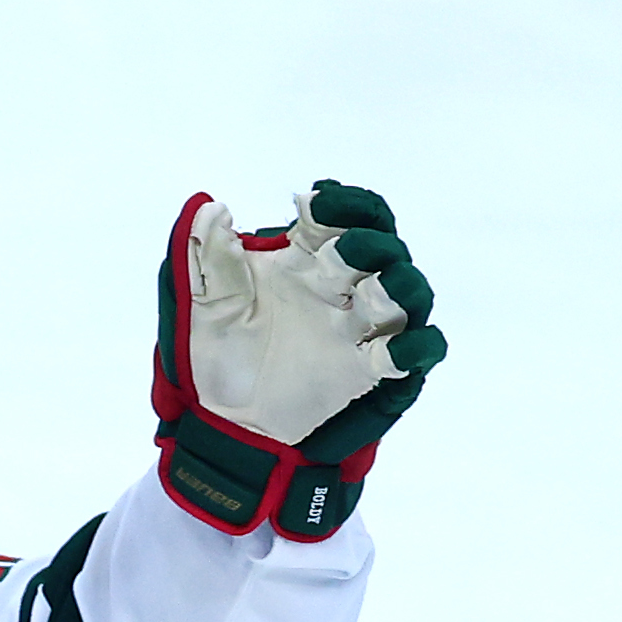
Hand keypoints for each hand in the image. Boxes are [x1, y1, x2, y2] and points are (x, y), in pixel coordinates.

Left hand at [151, 179, 446, 541]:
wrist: (219, 417)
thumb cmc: (215, 352)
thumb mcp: (204, 302)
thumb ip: (206, 255)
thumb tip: (211, 209)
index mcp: (302, 261)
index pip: (337, 217)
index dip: (338, 203)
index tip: (312, 204)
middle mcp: (336, 288)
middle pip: (379, 248)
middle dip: (369, 244)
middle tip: (339, 254)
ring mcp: (356, 328)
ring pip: (405, 294)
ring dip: (400, 287)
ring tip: (375, 293)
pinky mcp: (366, 370)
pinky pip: (410, 352)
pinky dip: (416, 348)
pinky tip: (400, 350)